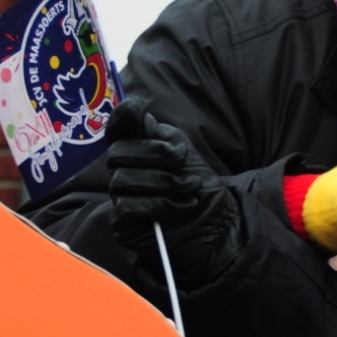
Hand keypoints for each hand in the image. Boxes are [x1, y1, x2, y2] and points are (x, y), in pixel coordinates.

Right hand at [105, 96, 242, 288]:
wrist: (219, 226)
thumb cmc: (201, 189)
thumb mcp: (184, 152)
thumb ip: (158, 133)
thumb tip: (132, 109)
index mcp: (137, 151)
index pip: (116, 129)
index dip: (121, 118)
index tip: (137, 112)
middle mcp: (124, 172)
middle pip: (118, 153)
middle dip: (155, 155)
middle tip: (182, 164)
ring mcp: (121, 198)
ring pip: (122, 180)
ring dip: (165, 183)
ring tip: (190, 189)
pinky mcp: (123, 224)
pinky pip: (127, 206)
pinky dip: (160, 204)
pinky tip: (183, 206)